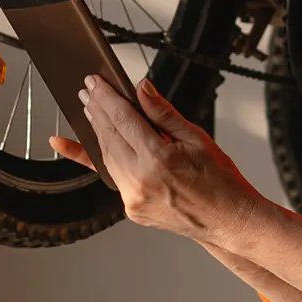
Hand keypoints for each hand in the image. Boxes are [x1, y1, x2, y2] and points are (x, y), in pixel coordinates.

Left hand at [49, 75, 262, 246]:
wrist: (228, 219)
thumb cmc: (219, 179)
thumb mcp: (196, 138)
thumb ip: (163, 113)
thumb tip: (141, 88)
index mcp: (159, 159)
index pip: (124, 119)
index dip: (107, 97)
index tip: (96, 82)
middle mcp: (141, 181)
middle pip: (110, 136)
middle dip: (97, 110)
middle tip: (88, 90)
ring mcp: (134, 198)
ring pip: (107, 156)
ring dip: (97, 131)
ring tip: (91, 110)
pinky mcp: (132, 209)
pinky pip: (112, 176)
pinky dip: (99, 157)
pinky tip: (73, 146)